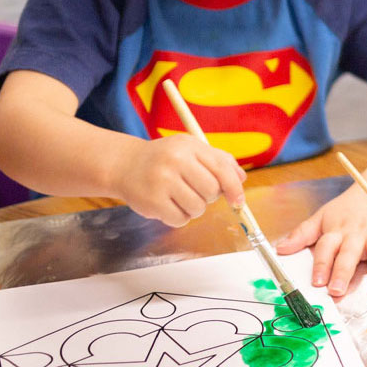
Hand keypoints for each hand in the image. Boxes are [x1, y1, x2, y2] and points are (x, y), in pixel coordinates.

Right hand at [112, 136, 245, 226]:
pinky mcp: (151, 201)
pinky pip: (180, 220)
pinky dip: (178, 217)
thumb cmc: (165, 158)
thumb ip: (218, 160)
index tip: (239, 201)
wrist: (125, 164)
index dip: (234, 188)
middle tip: (194, 191)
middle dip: (209, 197)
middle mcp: (175, 161)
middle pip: (211, 191)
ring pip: (198, 208)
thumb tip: (241, 179)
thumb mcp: (190, 149)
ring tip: (179, 197)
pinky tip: (168, 205)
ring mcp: (161, 181)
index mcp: (189, 146)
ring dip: (194, 208)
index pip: (222, 169)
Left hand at [276, 186, 366, 298]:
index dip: (321, 264)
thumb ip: (302, 234)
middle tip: (337, 291)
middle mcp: (357, 233)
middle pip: (350, 253)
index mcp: (337, 230)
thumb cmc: (348, 209)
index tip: (317, 282)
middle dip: (343, 272)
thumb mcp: (323, 216)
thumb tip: (279, 249)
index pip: (326, 247)